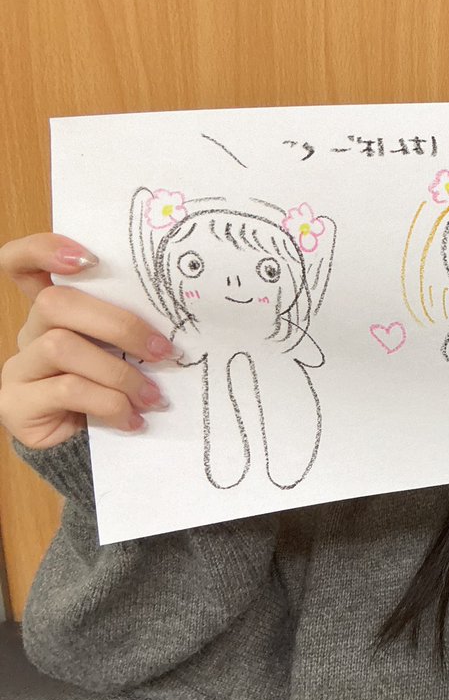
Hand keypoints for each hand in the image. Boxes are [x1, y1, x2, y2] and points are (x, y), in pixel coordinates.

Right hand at [0, 233, 174, 448]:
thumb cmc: (115, 390)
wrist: (88, 450)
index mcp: (55, 311)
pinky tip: (134, 419)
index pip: (23, 264)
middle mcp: (30, 332)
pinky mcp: (18, 404)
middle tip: (163, 351)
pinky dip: (110, 403)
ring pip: (61, 347)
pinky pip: (67, 390)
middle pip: (57, 303)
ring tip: (153, 396)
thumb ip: (130, 331)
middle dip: (119, 325)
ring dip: (119, 372)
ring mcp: (19, 368)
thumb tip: (181, 322)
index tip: (89, 258)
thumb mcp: (124, 354)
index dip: (43, 249)